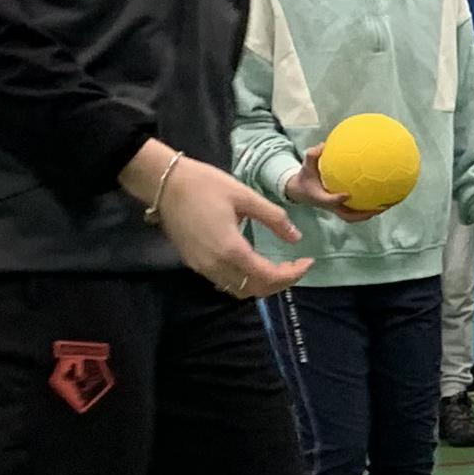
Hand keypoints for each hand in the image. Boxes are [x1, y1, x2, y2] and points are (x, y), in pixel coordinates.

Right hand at [155, 157, 313, 299]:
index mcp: (232, 250)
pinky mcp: (194, 264)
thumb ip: (273, 219)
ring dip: (262, 285)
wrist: (165, 184)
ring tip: (278, 267)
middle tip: (295, 266)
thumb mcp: (245, 196)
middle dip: (280, 283)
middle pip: (255, 290)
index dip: (292, 274)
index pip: (268, 277)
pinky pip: (224, 283)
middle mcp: (216, 266)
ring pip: (239, 291)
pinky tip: (253, 264)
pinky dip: (244, 280)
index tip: (308, 262)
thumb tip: (296, 237)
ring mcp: (203, 268)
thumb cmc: (206, 185)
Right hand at [285, 146, 384, 224]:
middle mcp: (332, 207)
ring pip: (356, 215)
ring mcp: (338, 209)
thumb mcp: (306, 165)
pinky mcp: (343, 207)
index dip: (337, 199)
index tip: (347, 194)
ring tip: (389, 204)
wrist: (301, 191)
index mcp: (321, 198)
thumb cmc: (305, 177)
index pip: (329, 201)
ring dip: (372, 212)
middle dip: (365, 214)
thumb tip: (324, 144)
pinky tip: (384, 195)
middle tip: (380, 208)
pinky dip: (370, 205)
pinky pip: (358, 208)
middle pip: (349, 216)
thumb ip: (313, 155)